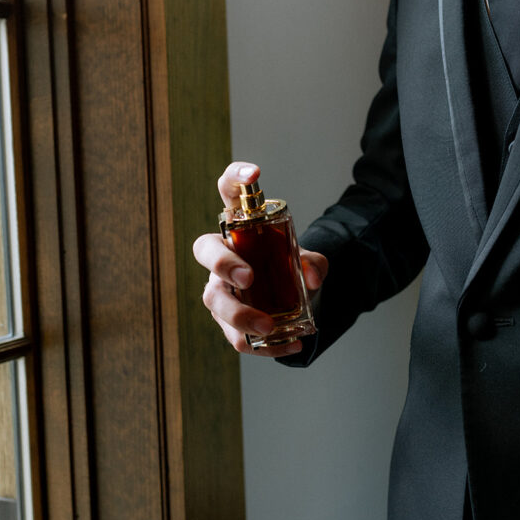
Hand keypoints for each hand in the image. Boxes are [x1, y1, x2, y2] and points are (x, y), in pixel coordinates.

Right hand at [192, 161, 327, 356]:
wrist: (293, 304)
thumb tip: (312, 275)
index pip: (228, 191)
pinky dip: (262, 345)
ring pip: (214, 300)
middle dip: (223, 263)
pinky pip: (235, 336)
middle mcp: (222, 254)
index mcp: (240, 226)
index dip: (235, 177)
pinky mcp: (227, 322)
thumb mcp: (307, 262)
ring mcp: (220, 289)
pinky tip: (290, 345)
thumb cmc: (288, 270)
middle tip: (248, 277)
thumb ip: (314, 263)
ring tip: (269, 326)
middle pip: (205, 250)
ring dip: (240, 315)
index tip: (254, 174)